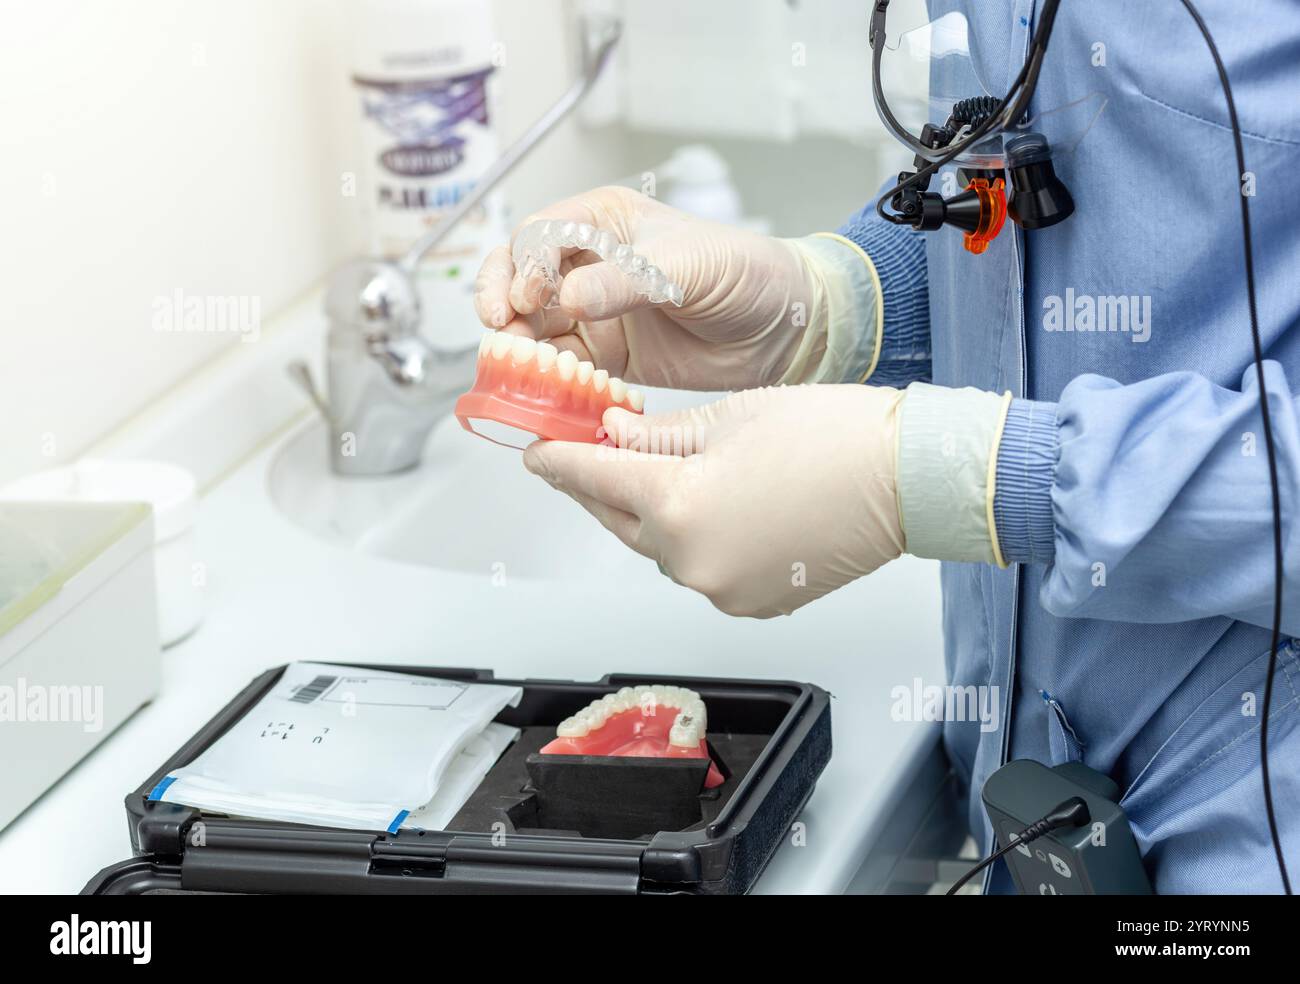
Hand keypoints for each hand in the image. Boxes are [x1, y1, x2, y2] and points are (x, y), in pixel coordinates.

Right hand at [473, 186, 819, 390]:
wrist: (783, 329)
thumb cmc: (746, 273)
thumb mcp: (688, 265)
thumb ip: (627, 282)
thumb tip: (570, 300)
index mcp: (603, 224)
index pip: (540, 237)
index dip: (522, 266)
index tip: (525, 297)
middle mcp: (589, 266)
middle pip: (519, 279)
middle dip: (501, 302)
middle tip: (501, 330)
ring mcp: (594, 315)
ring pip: (532, 328)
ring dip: (518, 347)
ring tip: (518, 366)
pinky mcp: (606, 359)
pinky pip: (561, 371)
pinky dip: (547, 382)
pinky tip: (547, 392)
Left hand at [522, 384, 904, 616]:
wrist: (907, 479)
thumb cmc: (834, 437)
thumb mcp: (731, 419)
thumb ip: (659, 436)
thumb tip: (616, 434)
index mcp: (678, 506)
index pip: (594, 480)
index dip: (560, 461)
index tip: (537, 452)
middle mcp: (692, 560)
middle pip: (619, 522)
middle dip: (599, 488)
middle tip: (585, 457)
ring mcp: (722, 590)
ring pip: (660, 549)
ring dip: (649, 515)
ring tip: (657, 475)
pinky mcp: (751, 602)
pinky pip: (701, 569)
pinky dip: (693, 540)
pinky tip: (709, 507)